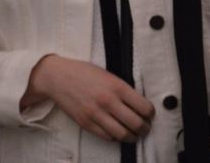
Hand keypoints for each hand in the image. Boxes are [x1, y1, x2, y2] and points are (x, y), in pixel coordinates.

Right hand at [20, 55, 154, 141]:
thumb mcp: (108, 74)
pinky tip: (118, 133)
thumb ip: (123, 89)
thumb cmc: (84, 72)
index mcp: (117, 86)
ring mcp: (96, 114)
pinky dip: (116, 137)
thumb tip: (138, 103)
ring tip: (135, 134)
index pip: (143, 106)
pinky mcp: (86, 124)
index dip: (150, 113)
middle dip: (145, 128)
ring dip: (132, 137)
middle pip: (135, 123)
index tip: (151, 114)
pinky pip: (107, 137)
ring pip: (122, 134)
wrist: (58, 77)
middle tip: (146, 128)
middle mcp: (108, 102)